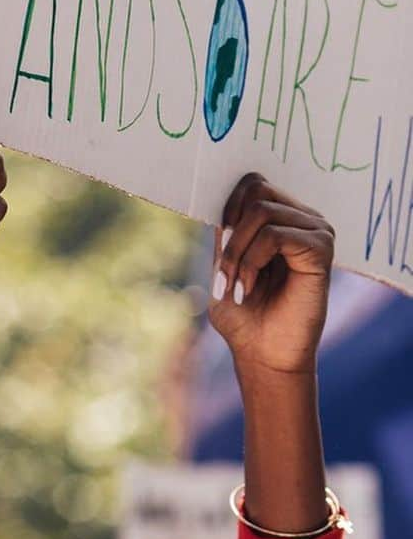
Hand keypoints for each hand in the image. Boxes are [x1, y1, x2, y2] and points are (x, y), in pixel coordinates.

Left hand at [209, 174, 333, 377]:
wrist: (264, 354)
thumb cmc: (244, 317)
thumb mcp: (223, 268)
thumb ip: (224, 234)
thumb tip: (218, 199)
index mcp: (280, 220)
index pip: (253, 184)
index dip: (228, 207)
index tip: (218, 244)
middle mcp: (301, 219)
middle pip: (256, 192)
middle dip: (230, 235)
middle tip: (223, 276)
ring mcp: (315, 231)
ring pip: (262, 212)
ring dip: (237, 254)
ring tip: (235, 288)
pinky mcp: (322, 248)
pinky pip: (275, 235)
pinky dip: (251, 262)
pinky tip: (248, 290)